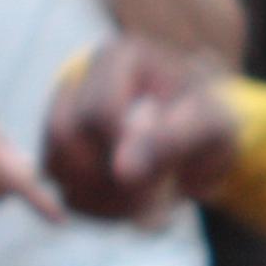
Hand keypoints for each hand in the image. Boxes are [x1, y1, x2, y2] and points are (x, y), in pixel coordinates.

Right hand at [44, 38, 238, 220]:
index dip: (125, 154)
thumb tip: (123, 172)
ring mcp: (65, 116)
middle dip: (110, 178)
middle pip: (65, 136)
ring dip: (101, 199)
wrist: (203, 140)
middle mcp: (83, 79)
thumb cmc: (211, 122)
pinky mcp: (60, 153)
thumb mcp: (210, 126)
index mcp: (120, 57)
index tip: (162, 176)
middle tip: (154, 196)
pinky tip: (130, 206)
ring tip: (146, 203)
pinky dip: (95, 208)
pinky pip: (59, 189)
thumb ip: (170, 141)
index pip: (99, 113)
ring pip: (54, 165)